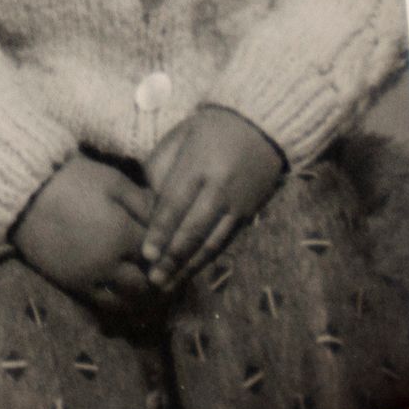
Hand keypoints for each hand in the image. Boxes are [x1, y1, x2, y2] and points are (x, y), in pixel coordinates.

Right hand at [9, 156, 157, 320]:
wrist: (24, 194)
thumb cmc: (72, 180)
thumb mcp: (114, 182)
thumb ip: (144, 203)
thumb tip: (168, 218)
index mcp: (123, 234)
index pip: (161, 254)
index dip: (173, 255)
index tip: (180, 253)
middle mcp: (109, 263)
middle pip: (148, 285)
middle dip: (162, 281)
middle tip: (170, 274)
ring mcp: (89, 278)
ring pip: (127, 302)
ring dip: (143, 299)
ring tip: (151, 290)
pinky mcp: (72, 285)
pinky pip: (102, 305)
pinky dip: (118, 304)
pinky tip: (126, 296)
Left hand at [136, 104, 285, 288]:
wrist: (263, 125)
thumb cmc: (211, 128)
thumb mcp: (180, 136)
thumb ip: (160, 167)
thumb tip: (146, 202)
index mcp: (198, 165)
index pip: (175, 204)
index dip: (160, 231)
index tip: (146, 254)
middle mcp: (219, 188)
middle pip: (193, 229)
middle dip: (172, 257)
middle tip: (154, 279)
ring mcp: (237, 203)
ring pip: (211, 241)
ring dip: (190, 266)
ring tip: (171, 284)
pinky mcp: (249, 213)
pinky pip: (226, 240)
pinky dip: (208, 257)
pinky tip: (193, 270)